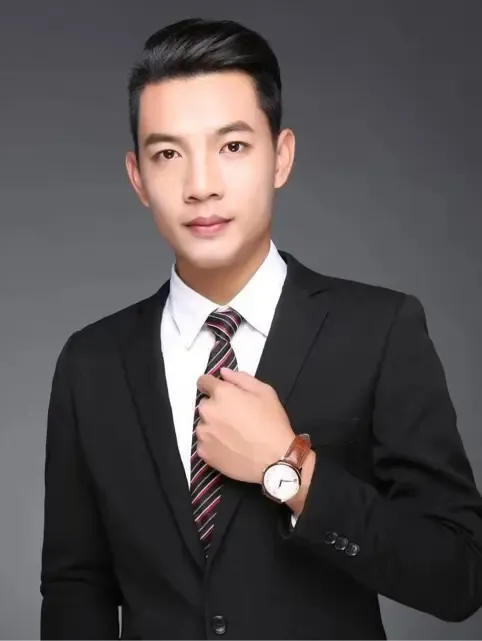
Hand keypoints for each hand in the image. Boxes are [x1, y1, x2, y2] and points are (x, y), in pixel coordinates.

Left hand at [195, 368, 294, 483]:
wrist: (275, 459)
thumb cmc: (272, 423)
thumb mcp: (265, 392)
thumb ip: (241, 378)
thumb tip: (223, 372)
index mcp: (221, 393)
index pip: (204, 382)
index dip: (212, 385)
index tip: (221, 393)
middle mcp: (207, 411)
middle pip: (205, 404)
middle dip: (216, 407)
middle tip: (235, 418)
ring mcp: (203, 433)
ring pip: (204, 424)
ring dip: (213, 426)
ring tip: (234, 435)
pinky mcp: (203, 452)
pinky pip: (204, 443)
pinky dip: (213, 444)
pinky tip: (230, 447)